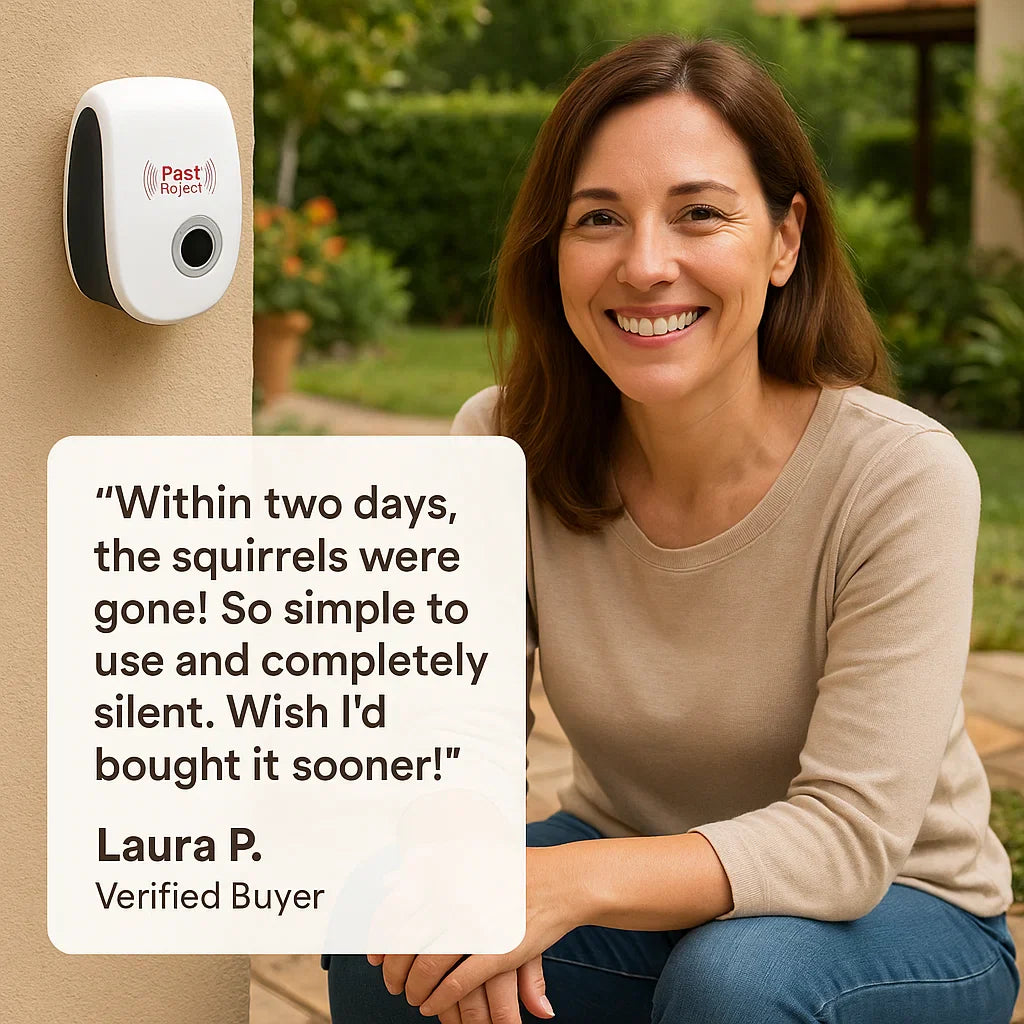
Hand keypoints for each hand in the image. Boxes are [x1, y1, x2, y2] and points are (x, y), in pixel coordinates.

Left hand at [375, 845, 582, 1017]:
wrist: (560, 881)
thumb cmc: (514, 868)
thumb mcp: (471, 855)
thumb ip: (435, 863)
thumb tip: (393, 876)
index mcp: (446, 874)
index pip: (396, 910)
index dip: (380, 940)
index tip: (375, 957)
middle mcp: (455, 898)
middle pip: (407, 943)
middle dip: (393, 969)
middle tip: (392, 982)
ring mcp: (474, 926)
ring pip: (427, 967)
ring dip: (414, 988)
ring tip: (412, 996)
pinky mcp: (496, 952)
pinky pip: (455, 984)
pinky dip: (438, 998)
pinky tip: (431, 1004)